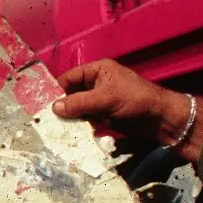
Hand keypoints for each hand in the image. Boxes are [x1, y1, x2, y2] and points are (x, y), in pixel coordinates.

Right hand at [53, 59, 202, 159]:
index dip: (57, 89)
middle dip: (61, 105)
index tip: (42, 103)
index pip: (70, 77)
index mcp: (98, 71)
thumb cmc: (136, 100)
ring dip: (68, 117)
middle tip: (45, 118)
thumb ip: (80, 103)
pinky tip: (69, 132)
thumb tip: (54, 108)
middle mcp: (97, 83)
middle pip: (71, 93)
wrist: (161, 119)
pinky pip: (85, 118)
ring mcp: (100, 100)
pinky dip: (78, 125)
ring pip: (77, 107)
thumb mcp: (106, 98)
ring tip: (54, 127)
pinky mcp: (103, 115)